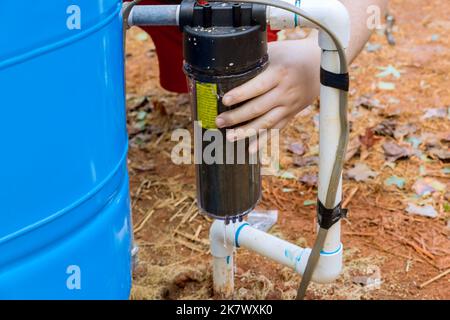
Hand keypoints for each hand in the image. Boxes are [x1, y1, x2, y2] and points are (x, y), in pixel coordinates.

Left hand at [215, 31, 320, 152]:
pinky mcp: (291, 114)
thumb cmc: (293, 54)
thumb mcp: (276, 51)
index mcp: (280, 73)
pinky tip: (250, 150)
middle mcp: (285, 92)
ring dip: (247, 132)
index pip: (257, 86)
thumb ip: (257, 60)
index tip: (225, 100)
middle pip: (258, 108)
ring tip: (230, 137)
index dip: (241, 94)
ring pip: (266, 123)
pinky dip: (263, 141)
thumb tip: (230, 64)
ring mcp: (289, 106)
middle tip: (219, 121)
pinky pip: (276, 130)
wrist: (320, 65)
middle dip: (237, 117)